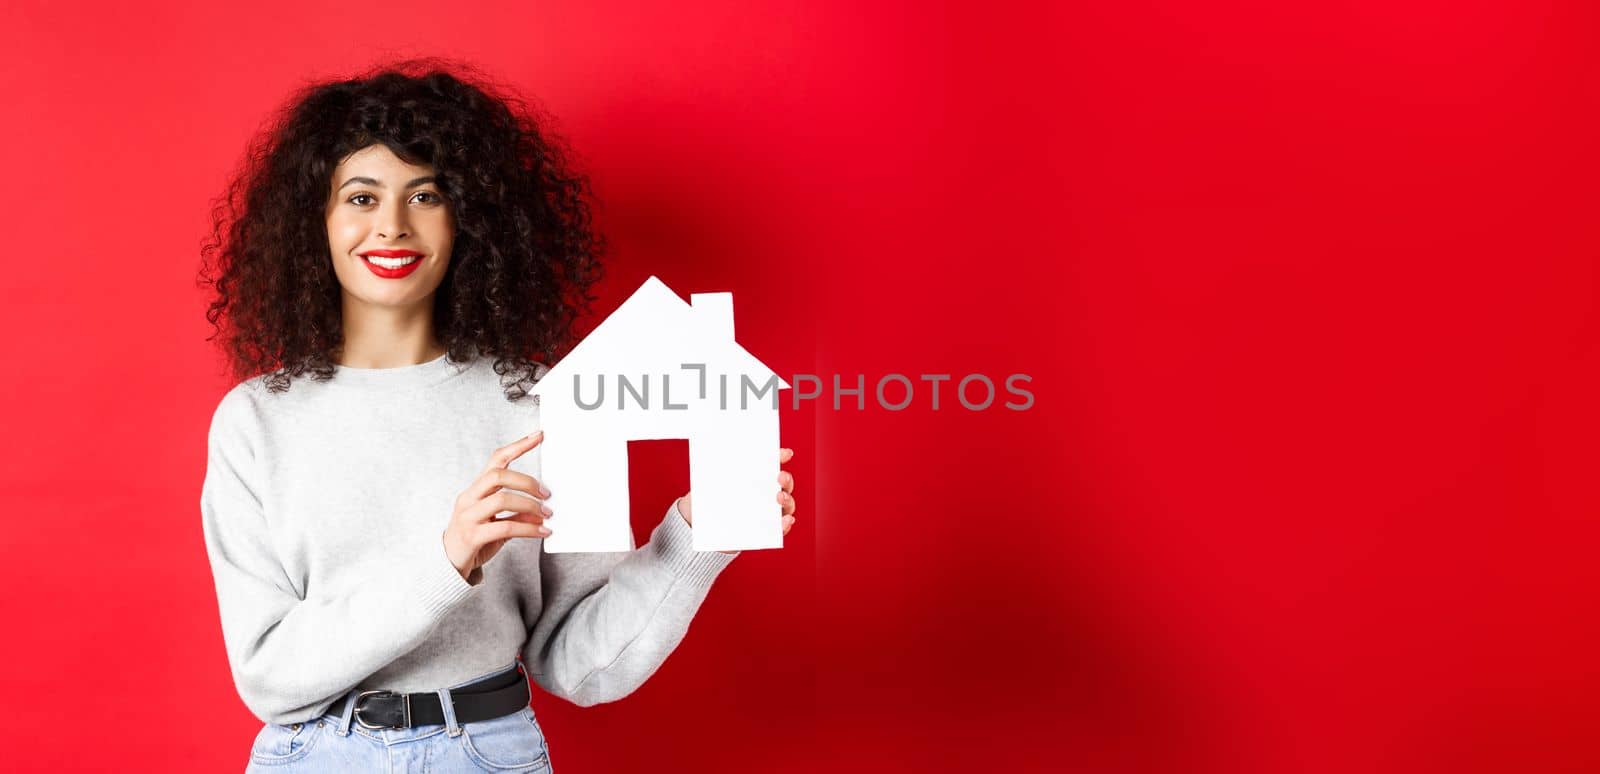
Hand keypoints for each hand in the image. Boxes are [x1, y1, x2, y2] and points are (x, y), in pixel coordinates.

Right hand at [442, 430, 553, 582]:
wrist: (448, 566)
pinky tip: (542, 532)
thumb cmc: (474, 540)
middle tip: (546, 494)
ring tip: (546, 515)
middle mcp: (469, 498)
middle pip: (498, 476)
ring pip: (501, 500)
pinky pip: (505, 527)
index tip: (539, 436)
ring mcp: (468, 516)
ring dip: (530, 506)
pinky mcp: (472, 536)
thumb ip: (516, 513)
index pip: (495, 460)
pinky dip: (528, 528)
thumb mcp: (497, 523)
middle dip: (526, 482)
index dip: (517, 446)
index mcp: (475, 490)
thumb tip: (542, 509)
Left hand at [677, 447, 798, 553]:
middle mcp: (767, 494)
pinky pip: (780, 529)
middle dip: (785, 479)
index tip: (785, 454)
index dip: (780, 457)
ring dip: (787, 500)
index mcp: (756, 477)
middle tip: (780, 477)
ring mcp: (769, 513)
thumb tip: (719, 459)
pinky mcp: (766, 531)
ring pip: (787, 505)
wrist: (700, 525)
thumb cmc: (709, 498)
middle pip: (784, 484)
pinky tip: (785, 520)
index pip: (772, 464)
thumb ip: (716, 471)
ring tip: (779, 498)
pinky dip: (785, 525)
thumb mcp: (709, 481)